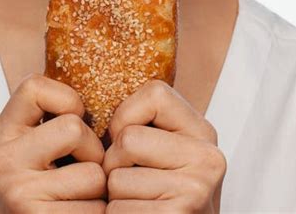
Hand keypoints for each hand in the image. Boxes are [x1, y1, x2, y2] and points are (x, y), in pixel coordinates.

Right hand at [0, 73, 106, 212]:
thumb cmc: (47, 194)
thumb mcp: (38, 147)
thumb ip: (55, 119)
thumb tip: (111, 94)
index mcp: (2, 133)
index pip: (34, 86)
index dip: (66, 100)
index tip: (73, 121)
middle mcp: (1, 160)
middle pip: (74, 127)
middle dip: (91, 152)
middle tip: (78, 173)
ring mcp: (17, 193)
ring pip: (93, 171)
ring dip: (98, 190)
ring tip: (77, 201)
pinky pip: (96, 206)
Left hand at [102, 79, 225, 212]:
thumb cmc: (161, 200)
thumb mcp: (166, 155)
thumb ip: (147, 127)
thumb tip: (88, 104)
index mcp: (204, 134)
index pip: (155, 93)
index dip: (127, 115)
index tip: (129, 140)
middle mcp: (208, 158)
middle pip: (127, 138)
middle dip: (116, 164)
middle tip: (136, 185)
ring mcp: (196, 190)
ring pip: (116, 177)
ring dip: (115, 197)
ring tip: (139, 206)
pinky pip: (117, 209)